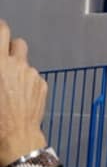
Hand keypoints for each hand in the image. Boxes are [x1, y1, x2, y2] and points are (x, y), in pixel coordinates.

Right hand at [0, 20, 47, 165]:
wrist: (14, 137)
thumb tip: (0, 63)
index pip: (2, 31)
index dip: (0, 29)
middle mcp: (17, 64)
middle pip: (17, 43)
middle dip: (9, 47)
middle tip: (3, 58)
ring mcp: (32, 74)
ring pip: (26, 62)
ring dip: (18, 66)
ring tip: (9, 82)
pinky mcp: (42, 85)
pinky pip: (33, 77)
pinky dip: (27, 81)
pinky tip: (19, 96)